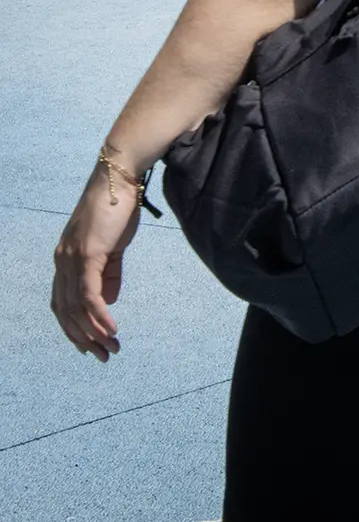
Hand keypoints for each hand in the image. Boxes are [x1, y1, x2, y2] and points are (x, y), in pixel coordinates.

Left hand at [51, 162, 140, 361]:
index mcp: (65, 259)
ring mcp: (72, 259)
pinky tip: (111, 328)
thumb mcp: (113, 245)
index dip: (73, 327)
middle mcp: (62, 262)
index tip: (90, 344)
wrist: (119, 179)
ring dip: (94, 332)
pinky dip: (99, 315)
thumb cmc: (117, 208)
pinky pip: (89, 294)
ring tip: (111, 347)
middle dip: (83, 338)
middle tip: (103, 355)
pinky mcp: (88, 255)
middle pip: (65, 312)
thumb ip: (109, 272)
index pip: (61, 302)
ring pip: (76, 308)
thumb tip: (108, 300)